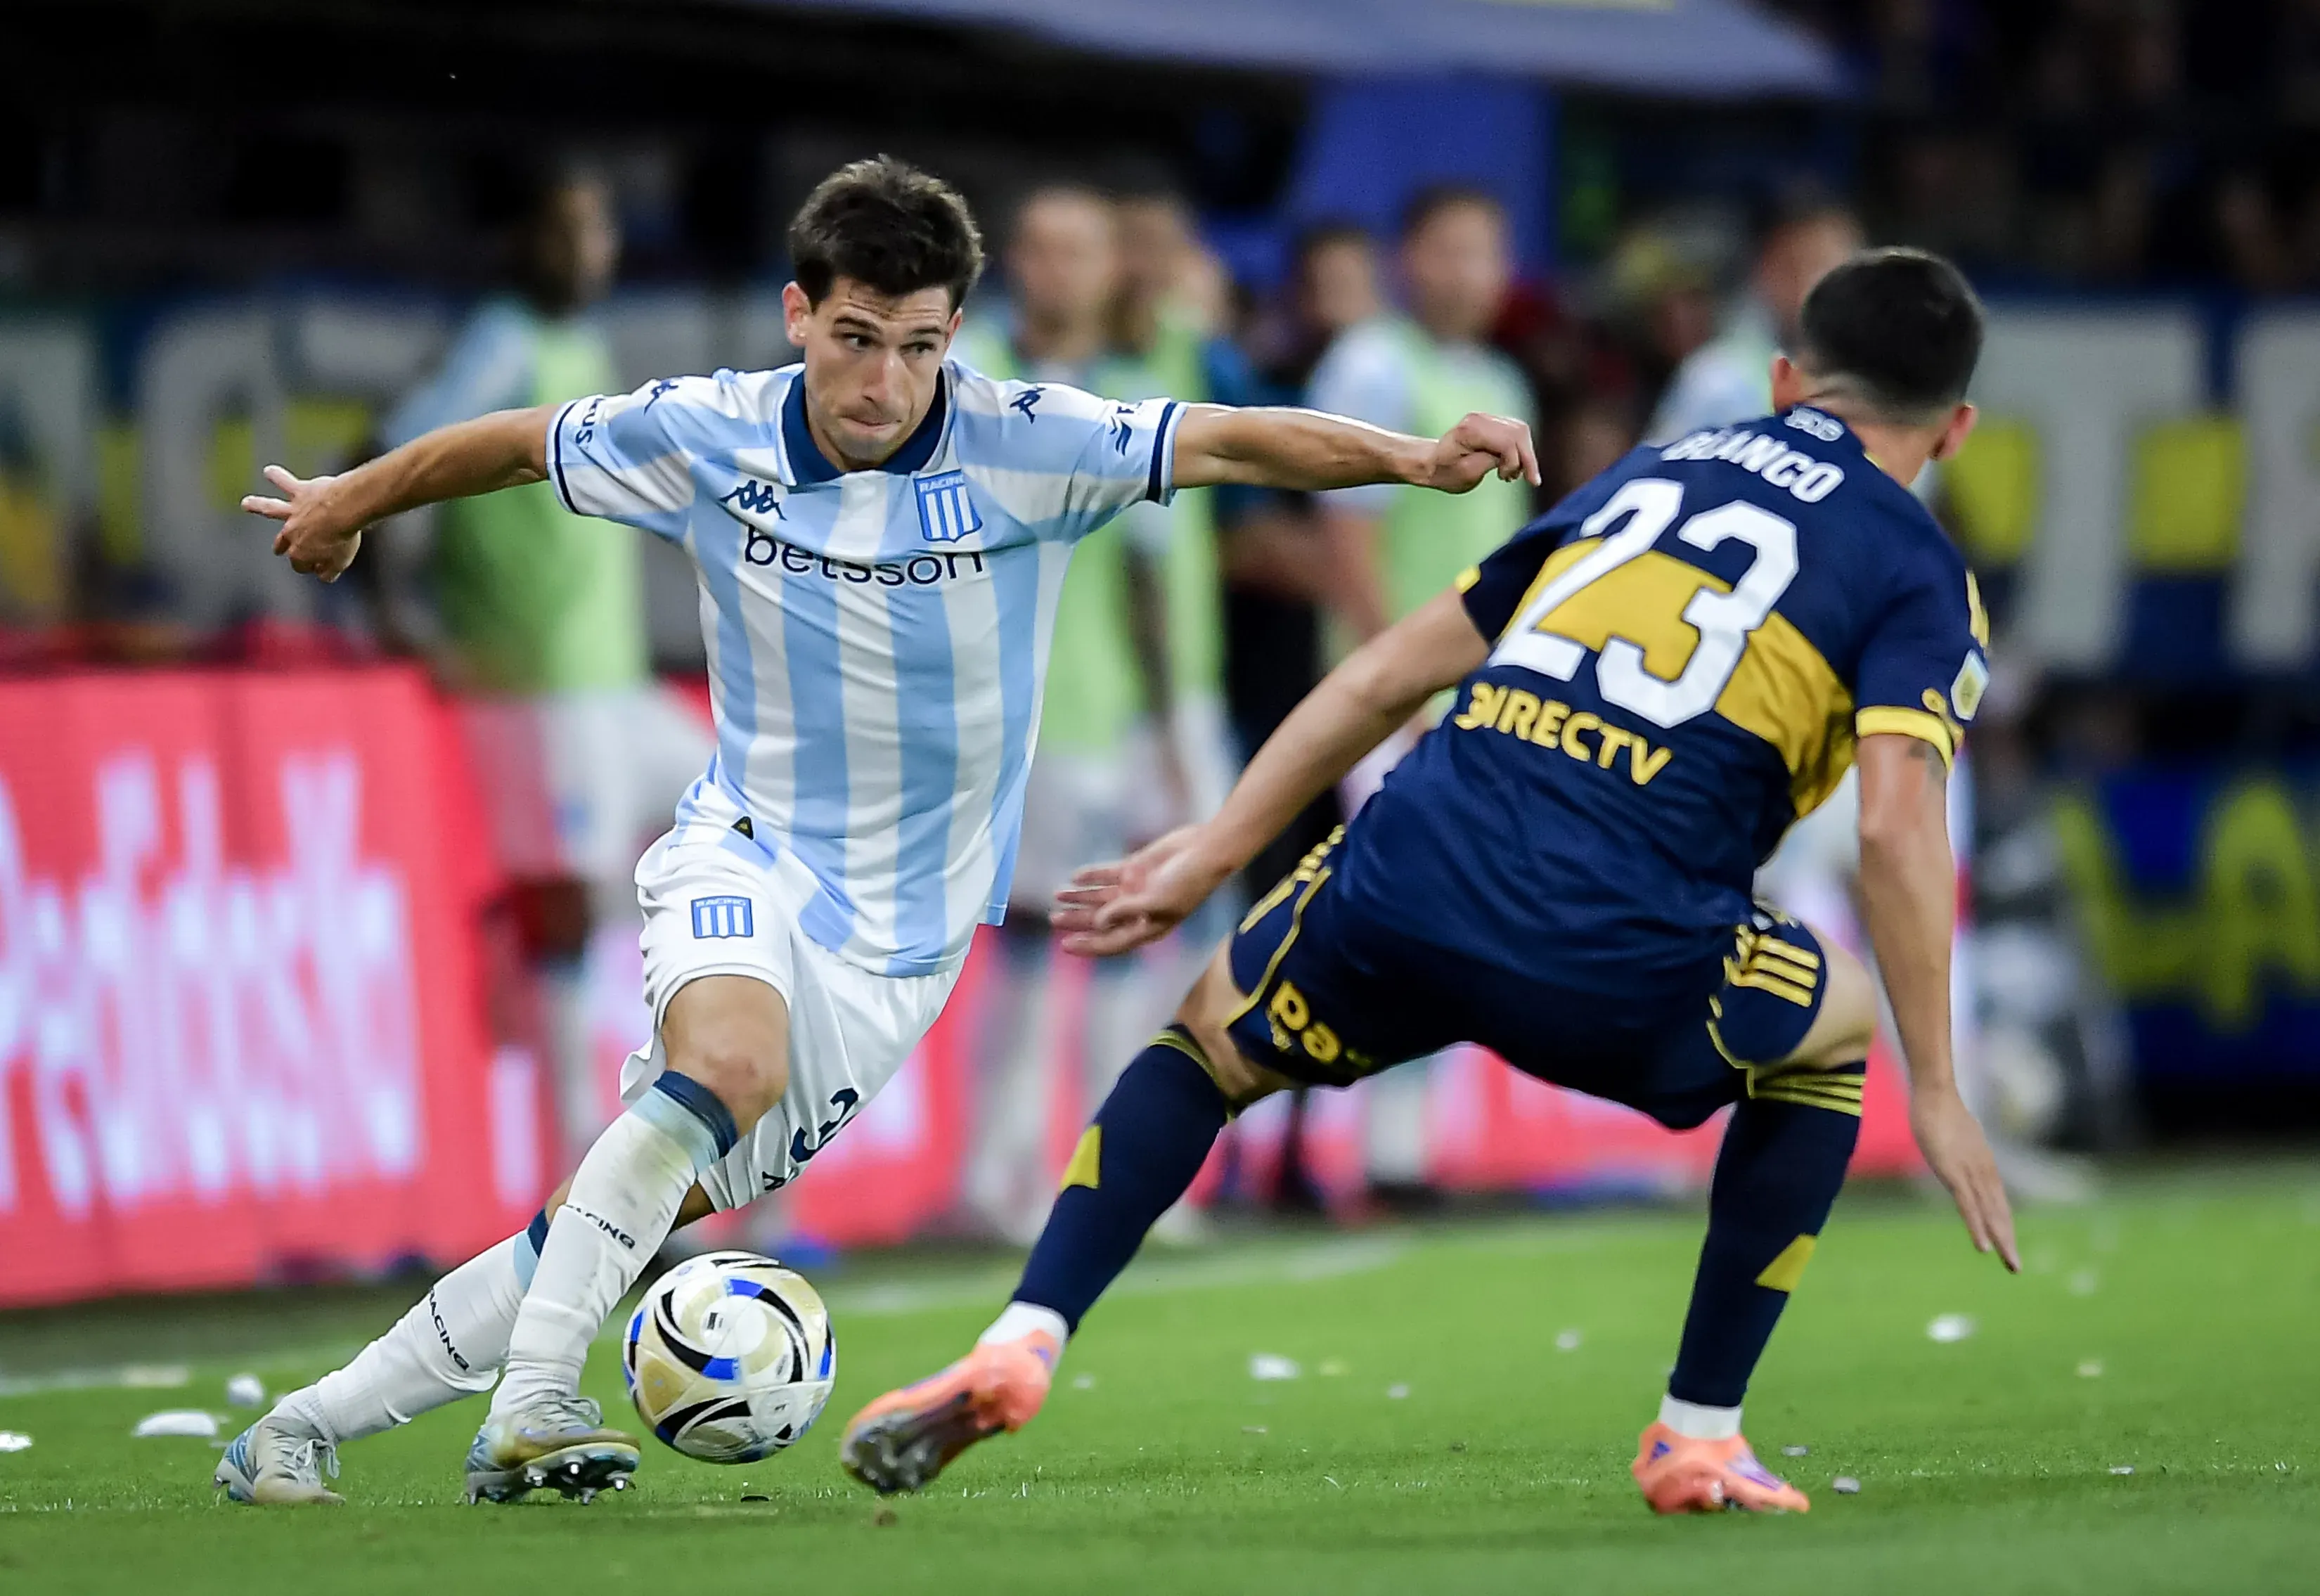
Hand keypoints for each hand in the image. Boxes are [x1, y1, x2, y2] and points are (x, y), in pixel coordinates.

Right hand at [243, 465, 364, 582]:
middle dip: (280, 547)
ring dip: (257, 505)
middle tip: (277, 550)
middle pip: (283, 542)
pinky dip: (277, 476)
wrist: (344, 509)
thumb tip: (324, 576)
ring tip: (245, 503)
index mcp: (300, 552)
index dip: (310, 566)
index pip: (300, 564)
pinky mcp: (301, 492)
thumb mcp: (340, 563)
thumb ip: (329, 572)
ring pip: (271, 508)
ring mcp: (294, 511)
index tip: (320, 566)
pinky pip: (286, 482)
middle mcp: (291, 532)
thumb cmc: (343, 537)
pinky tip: (269, 471)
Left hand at [1053, 826, 1235, 957]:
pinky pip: (1107, 875)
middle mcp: (1138, 911)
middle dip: (1077, 921)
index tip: (1064, 945)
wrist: (1205, 850)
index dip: (1088, 946)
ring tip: (1057, 896)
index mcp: (1147, 928)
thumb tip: (1098, 922)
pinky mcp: (1136, 868)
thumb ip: (1124, 912)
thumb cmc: (1187, 882)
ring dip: (1080, 898)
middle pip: (1101, 920)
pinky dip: (1092, 876)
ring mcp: (1136, 889)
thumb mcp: (1156, 902)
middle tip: (1053, 919)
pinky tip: (1075, 877)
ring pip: (1101, 897)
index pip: (1112, 942)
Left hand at [1416, 412, 1540, 493]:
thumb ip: (1493, 461)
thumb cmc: (1445, 472)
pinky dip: (1518, 449)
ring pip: (1520, 431)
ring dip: (1524, 454)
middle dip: (1527, 458)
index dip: (1517, 462)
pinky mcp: (1490, 422)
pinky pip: (1514, 432)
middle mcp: (1479, 418)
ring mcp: (1485, 417)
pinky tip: (1510, 466)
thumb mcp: (1468, 473)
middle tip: (1528, 480)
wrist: (1432, 463)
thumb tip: (1515, 457)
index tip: (1511, 479)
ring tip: (1512, 474)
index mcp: (1471, 430)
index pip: (1507, 442)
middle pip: (1518, 433)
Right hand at [1909, 1087, 2020, 1271]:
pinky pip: (1969, 1207)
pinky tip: (1984, 1246)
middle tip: (2015, 1267)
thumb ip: (1958, 1148)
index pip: (1997, 1202)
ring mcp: (1970, 1174)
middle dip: (2008, 1240)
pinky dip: (1978, 1228)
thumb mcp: (1953, 1135)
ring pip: (1989, 1214)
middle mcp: (1983, 1173)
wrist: (1936, 1093)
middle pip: (1999, 1212)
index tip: (2008, 1246)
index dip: (2003, 1225)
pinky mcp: (1955, 1174)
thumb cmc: (1939, 1109)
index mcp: (1982, 1166)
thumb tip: (1957, 1148)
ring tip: (2010, 1263)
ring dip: (2001, 1240)